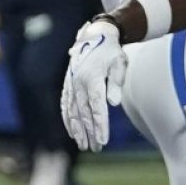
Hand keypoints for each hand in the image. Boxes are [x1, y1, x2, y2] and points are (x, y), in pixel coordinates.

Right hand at [60, 19, 126, 151]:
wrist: (95, 36)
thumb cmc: (111, 52)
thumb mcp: (119, 64)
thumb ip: (116, 83)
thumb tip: (113, 103)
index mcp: (93, 78)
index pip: (97, 107)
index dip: (100, 125)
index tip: (103, 140)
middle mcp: (79, 83)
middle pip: (84, 114)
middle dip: (90, 133)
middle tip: (96, 148)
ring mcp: (71, 85)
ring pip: (73, 112)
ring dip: (78, 130)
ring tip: (83, 145)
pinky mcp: (68, 85)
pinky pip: (66, 106)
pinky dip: (68, 120)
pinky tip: (72, 132)